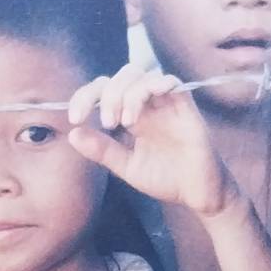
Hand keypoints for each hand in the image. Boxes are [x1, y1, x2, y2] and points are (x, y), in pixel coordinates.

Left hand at [67, 63, 236, 218]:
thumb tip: (72, 134)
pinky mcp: (186, 109)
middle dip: (107, 94)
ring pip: (144, 76)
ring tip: (124, 122)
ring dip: (128, 93)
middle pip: (123, 77)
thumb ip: (102, 150)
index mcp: (131, 115)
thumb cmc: (166, 178)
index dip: (85, 97)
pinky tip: (149, 101)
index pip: (104, 90)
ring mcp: (167, 104)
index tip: (74, 118)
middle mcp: (148, 105)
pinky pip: (173, 83)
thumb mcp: (126, 166)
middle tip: (107, 122)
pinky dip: (157, 84)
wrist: (198, 194)